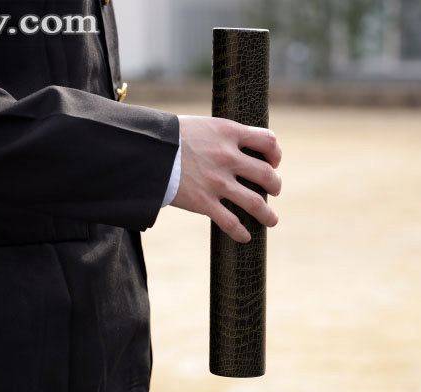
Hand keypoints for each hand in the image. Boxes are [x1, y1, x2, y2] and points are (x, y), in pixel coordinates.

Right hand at [171, 115, 281, 242]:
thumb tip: (236, 146)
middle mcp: (227, 157)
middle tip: (274, 190)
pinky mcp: (203, 202)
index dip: (275, 153)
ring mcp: (216, 181)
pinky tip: (245, 237)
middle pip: (266, 174)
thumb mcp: (201, 126)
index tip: (273, 162)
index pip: (268, 140)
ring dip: (267, 214)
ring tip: (271, 220)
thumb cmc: (169, 137)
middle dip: (275, 185)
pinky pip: (230, 222)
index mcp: (228, 133)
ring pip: (255, 202)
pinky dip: (240, 232)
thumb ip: (221, 136)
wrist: (144, 151)